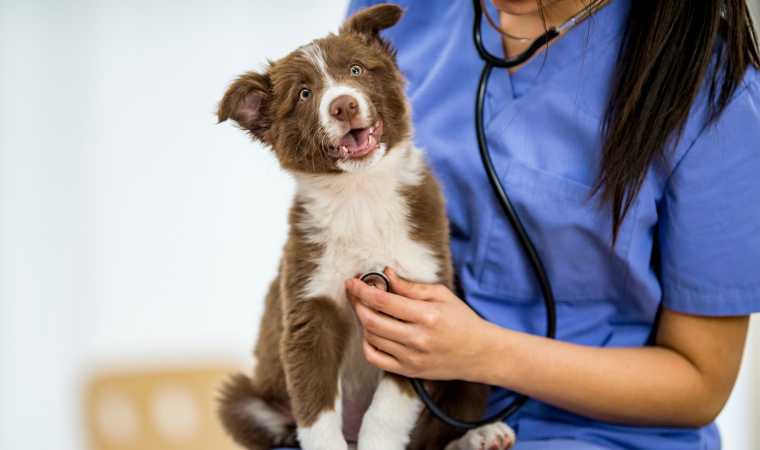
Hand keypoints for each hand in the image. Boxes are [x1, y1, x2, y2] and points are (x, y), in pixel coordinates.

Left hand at [345, 267, 493, 380]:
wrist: (480, 354)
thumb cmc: (462, 320)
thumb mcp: (442, 295)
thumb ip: (411, 287)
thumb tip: (386, 274)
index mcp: (427, 316)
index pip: (383, 301)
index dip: (362, 290)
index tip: (352, 281)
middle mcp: (417, 339)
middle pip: (372, 321)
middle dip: (357, 304)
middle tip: (354, 293)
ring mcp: (411, 358)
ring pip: (371, 338)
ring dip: (362, 321)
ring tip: (365, 309)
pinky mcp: (408, 371)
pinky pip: (375, 359)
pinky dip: (367, 343)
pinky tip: (371, 332)